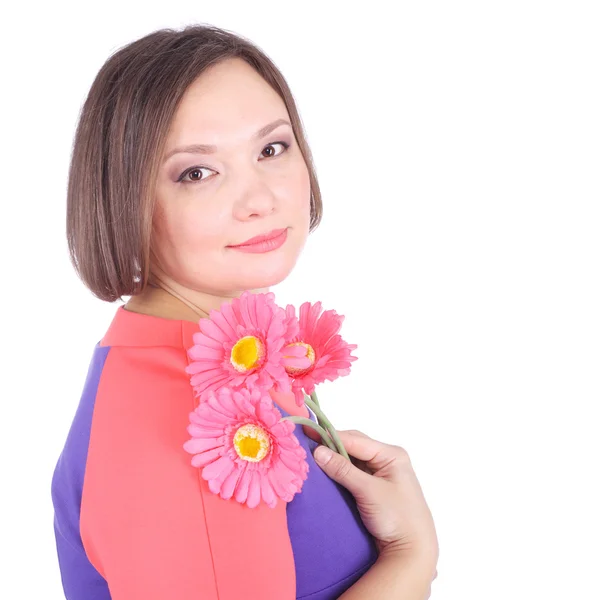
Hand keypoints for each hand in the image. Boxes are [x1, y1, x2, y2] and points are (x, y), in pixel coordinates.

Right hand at [310, 429, 438, 569]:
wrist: (412, 551)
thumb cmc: (398, 518)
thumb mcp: (369, 491)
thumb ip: (343, 470)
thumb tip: (318, 452)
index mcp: (392, 455)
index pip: (355, 439)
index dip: (330, 436)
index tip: (308, 432)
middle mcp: (387, 460)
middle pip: (353, 447)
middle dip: (331, 446)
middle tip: (306, 443)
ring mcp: (381, 474)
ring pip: (351, 460)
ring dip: (334, 460)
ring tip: (311, 456)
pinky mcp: (374, 488)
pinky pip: (353, 473)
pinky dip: (339, 472)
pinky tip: (325, 472)